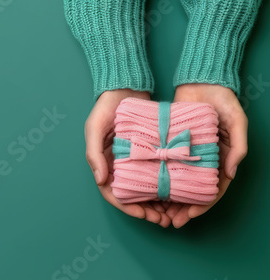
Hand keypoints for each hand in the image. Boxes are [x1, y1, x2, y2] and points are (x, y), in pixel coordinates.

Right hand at [86, 89, 171, 227]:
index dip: (128, 207)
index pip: (114, 193)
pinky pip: (158, 172)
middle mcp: (120, 165)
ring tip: (173, 212)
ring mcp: (136, 159)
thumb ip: (94, 154)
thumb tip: (101, 181)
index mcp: (104, 163)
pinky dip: (166, 184)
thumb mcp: (94, 128)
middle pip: (133, 195)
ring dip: (158, 202)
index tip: (143, 215)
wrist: (124, 86)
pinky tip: (178, 192)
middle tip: (163, 220)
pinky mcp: (150, 152)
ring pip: (147, 188)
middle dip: (147, 210)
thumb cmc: (105, 107)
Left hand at [167, 84, 247, 227]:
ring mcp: (184, 154)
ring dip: (168, 199)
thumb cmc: (223, 100)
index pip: (212, 190)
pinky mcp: (170, 145)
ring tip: (157, 213)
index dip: (202, 205)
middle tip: (169, 221)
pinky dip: (158, 180)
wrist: (201, 81)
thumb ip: (238, 146)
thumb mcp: (237, 121)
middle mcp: (201, 161)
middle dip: (182, 209)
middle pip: (191, 191)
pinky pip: (164, 167)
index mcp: (220, 160)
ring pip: (176, 183)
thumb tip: (231, 174)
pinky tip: (148, 190)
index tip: (190, 216)